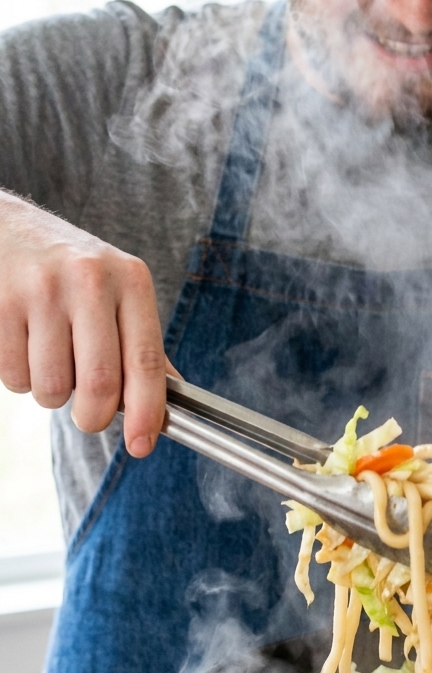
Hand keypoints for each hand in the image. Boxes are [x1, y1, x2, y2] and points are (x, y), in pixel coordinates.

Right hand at [0, 190, 167, 457]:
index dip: (147, 411)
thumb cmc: (67, 268)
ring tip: (48, 358)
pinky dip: (18, 376)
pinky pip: (13, 376)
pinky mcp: (1, 305)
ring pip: (52, 388)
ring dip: (50, 392)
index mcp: (130, 279)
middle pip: (99, 384)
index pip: (146, 360)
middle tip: (88, 416)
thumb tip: (173, 397)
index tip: (143, 445)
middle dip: (93, 417)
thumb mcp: (116, 288)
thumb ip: (141, 341)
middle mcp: (90, 281)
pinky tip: (20, 342)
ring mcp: (42, 291)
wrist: (3, 227)